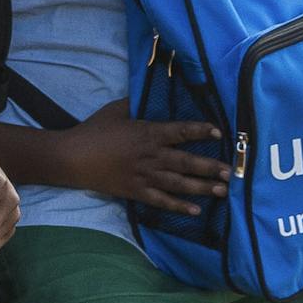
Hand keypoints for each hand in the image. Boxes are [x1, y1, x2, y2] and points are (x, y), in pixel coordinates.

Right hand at [51, 107, 235, 213]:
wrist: (72, 157)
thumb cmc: (93, 130)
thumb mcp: (115, 110)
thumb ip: (135, 102)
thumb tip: (147, 92)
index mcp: (148, 133)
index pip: (181, 131)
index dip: (201, 130)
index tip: (218, 132)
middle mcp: (151, 155)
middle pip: (187, 161)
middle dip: (210, 166)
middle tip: (229, 171)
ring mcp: (145, 175)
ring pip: (179, 183)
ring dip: (202, 187)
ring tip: (221, 191)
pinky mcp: (136, 191)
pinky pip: (162, 201)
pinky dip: (178, 207)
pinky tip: (195, 211)